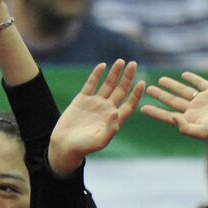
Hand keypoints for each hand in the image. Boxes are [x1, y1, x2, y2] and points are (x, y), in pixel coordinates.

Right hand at [49, 60, 144, 175]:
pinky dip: (97, 75)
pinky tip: (102, 65)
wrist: (64, 145)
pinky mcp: (82, 99)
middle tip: (134, 64)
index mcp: (115, 119)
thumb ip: (110, 129)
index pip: (130, 104)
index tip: (142, 83)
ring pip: (108, 85)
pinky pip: (91, 84)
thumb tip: (116, 113)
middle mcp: (108, 109)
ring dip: (114, 73)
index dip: (137, 94)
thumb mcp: (100, 141)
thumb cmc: (84, 147)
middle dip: (128, 77)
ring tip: (120, 61)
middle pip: (121, 90)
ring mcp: (95, 103)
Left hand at [142, 72, 207, 148]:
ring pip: (183, 90)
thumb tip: (171, 118)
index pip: (167, 116)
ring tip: (160, 80)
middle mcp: (194, 110)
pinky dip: (192, 78)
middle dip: (160, 96)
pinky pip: (199, 83)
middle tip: (147, 89)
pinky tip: (184, 75)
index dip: (155, 112)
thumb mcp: (203, 132)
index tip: (141, 108)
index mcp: (190, 120)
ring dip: (171, 85)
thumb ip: (186, 128)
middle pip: (172, 101)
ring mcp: (203, 100)